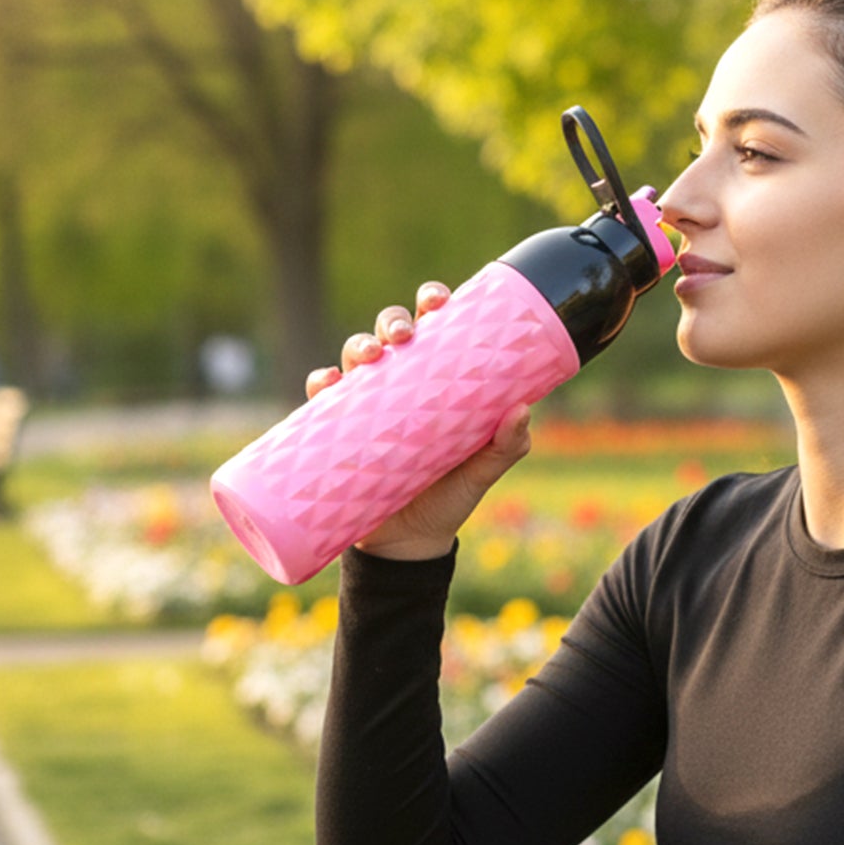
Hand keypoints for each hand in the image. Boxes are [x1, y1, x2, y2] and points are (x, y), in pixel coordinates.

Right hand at [305, 282, 532, 560]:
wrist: (411, 543)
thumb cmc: (451, 495)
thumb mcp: (484, 471)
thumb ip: (508, 445)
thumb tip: (522, 411)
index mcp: (439, 379)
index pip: (435, 328)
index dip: (432, 303)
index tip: (438, 301)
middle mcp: (401, 382)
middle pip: (391, 333)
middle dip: (393, 321)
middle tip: (403, 335)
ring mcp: (367, 403)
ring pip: (355, 356)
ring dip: (358, 345)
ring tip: (370, 357)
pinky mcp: (337, 429)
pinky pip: (323, 398)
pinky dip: (321, 383)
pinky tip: (328, 383)